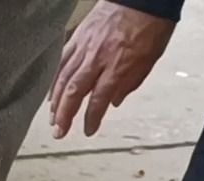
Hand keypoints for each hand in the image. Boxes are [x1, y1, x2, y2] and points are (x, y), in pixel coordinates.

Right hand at [49, 1, 173, 137]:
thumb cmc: (151, 26)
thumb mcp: (149, 60)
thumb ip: (130, 82)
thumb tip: (114, 101)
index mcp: (118, 66)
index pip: (99, 99)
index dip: (91, 118)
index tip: (88, 130)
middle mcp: (97, 59)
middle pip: (74, 92)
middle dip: (64, 115)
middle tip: (59, 132)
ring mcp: (85, 47)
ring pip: (64, 78)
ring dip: (56, 101)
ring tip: (52, 117)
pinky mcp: (78, 37)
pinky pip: (62, 61)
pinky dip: (55, 79)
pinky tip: (52, 92)